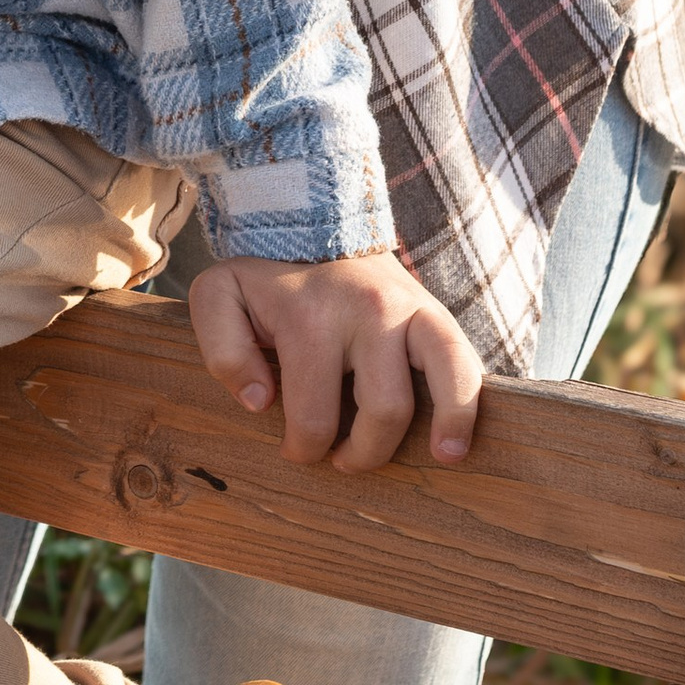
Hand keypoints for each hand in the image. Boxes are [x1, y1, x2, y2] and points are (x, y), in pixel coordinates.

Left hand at [188, 253, 483, 470]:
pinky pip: (465, 365)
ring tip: (418, 462)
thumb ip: (223, 350)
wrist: (315, 222)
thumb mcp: (219, 297)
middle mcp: (366, 312)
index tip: (296, 448)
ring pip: (433, 388)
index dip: (303, 449)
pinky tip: (454, 447)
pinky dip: (465, 411)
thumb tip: (261, 402)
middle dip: (360, 453)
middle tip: (340, 457)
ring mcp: (407, 310)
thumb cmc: (265, 278)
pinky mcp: (435, 314)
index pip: (313, 417)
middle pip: (380, 412)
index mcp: (309, 317)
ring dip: (421, 437)